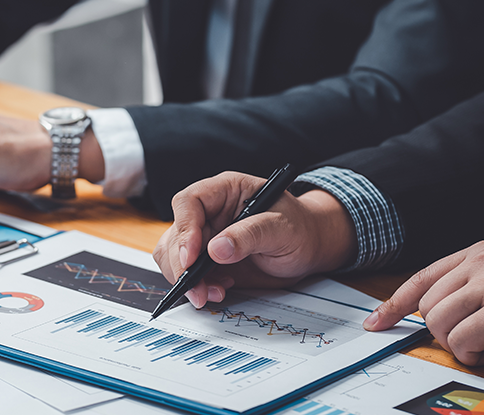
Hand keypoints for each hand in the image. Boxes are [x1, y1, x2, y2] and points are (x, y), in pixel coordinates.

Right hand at [152, 172, 354, 307]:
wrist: (310, 249)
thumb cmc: (300, 228)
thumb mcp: (283, 228)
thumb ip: (251, 235)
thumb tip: (216, 249)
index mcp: (225, 190)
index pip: (189, 202)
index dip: (185, 229)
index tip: (192, 257)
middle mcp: (209, 212)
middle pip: (176, 233)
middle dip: (181, 265)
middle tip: (196, 288)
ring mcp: (205, 236)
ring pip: (173, 255)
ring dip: (186, 279)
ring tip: (212, 293)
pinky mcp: (206, 260)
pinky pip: (186, 273)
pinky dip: (195, 287)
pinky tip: (217, 291)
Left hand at [364, 241, 483, 365]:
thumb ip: (469, 288)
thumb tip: (427, 315)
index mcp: (478, 252)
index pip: (422, 278)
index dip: (395, 303)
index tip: (376, 321)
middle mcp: (482, 262)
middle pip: (428, 306)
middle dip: (445, 331)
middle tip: (477, 338)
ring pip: (440, 324)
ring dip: (462, 345)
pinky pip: (463, 340)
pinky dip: (477, 354)